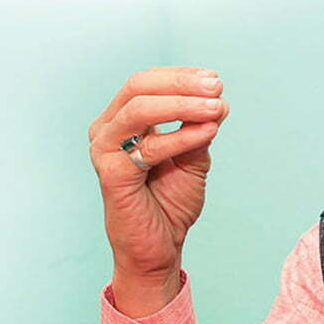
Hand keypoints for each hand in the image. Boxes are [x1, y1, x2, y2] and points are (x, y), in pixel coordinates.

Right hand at [88, 66, 229, 315]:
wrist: (159, 247)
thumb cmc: (170, 202)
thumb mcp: (193, 157)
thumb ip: (200, 128)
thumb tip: (218, 100)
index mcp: (124, 120)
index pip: (148, 82)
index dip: (182, 76)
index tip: (215, 79)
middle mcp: (108, 129)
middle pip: (139, 87)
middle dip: (181, 83)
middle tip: (216, 87)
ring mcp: (104, 149)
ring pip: (140, 109)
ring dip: (183, 104)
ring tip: (217, 108)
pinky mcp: (111, 173)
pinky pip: (149, 146)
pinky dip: (182, 136)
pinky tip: (208, 133)